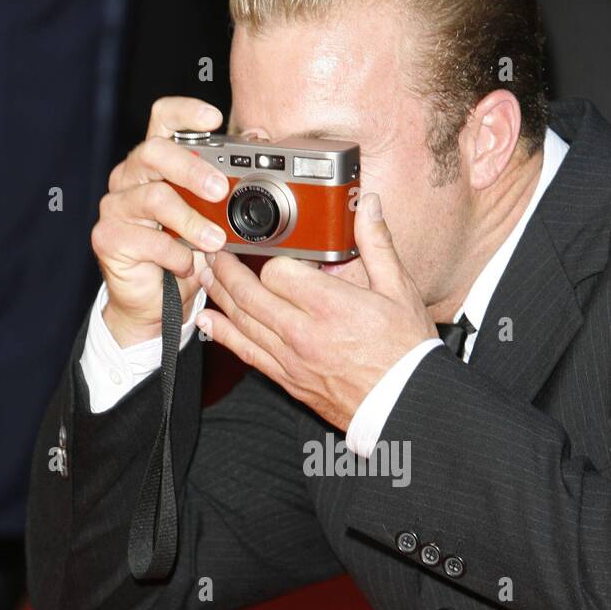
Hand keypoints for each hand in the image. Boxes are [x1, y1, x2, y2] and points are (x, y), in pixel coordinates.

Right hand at [91, 97, 230, 346]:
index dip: (185, 112)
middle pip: (155, 152)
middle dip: (192, 169)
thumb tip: (256, 144)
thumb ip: (225, 185)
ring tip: (215, 241)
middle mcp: (130, 177)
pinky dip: (176, 255)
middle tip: (219, 190)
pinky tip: (187, 265)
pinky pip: (149, 240)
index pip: (162, 119)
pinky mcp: (107, 236)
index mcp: (155, 163)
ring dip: (192, 222)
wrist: (154, 304)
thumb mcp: (210, 218)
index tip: (214, 117)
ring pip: (155, 198)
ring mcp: (115, 206)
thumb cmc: (182, 255)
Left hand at [195, 192, 437, 431]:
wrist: (406, 404)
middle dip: (226, 267)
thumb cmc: (406, 351)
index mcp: (331, 305)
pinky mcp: (288, 380)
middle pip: (249, 294)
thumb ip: (377, 244)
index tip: (274, 250)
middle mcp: (304, 332)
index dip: (272, 256)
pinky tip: (208, 320)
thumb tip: (368, 205)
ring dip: (218, 295)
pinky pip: (247, 354)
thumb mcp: (400, 291)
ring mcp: (292, 359)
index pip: (278, 271)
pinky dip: (223, 335)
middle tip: (214, 250)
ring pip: (241, 322)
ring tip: (204, 274)